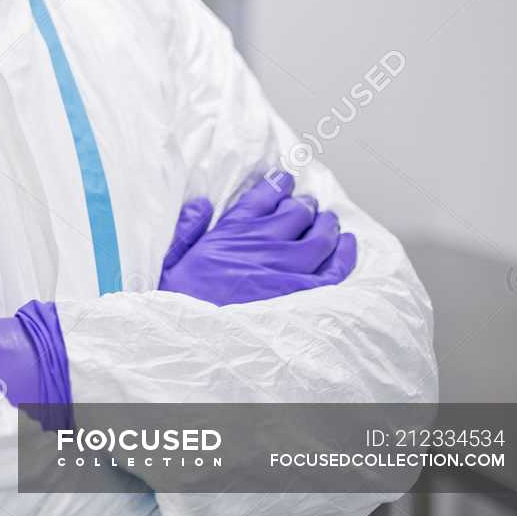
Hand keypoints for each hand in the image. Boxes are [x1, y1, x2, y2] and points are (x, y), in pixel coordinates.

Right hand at [159, 172, 356, 305]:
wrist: (198, 336)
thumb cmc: (181, 300)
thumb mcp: (169, 258)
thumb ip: (186, 227)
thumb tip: (201, 203)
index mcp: (231, 232)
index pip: (262, 196)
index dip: (277, 184)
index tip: (283, 179)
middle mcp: (262, 243)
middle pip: (297, 212)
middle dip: (304, 204)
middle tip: (308, 205)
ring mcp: (286, 268)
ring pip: (320, 235)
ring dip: (326, 223)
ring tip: (328, 220)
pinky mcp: (303, 292)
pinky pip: (335, 267)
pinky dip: (345, 252)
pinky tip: (347, 242)